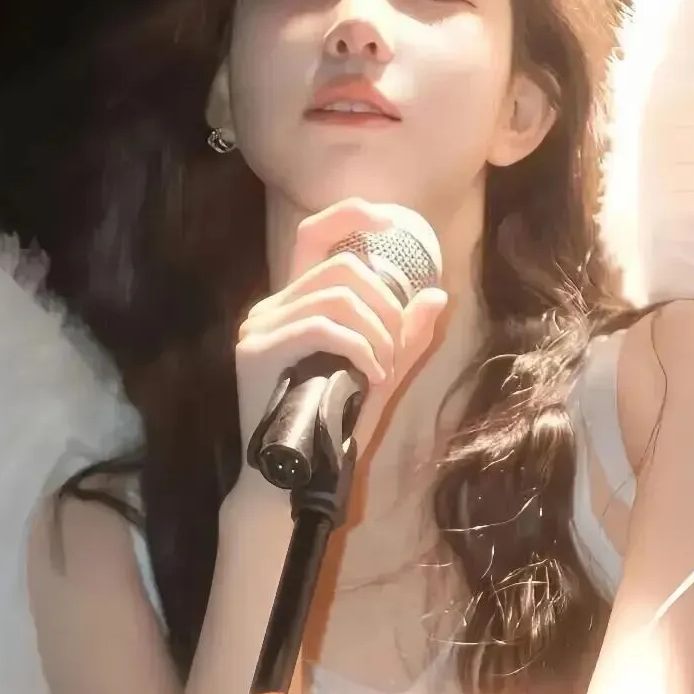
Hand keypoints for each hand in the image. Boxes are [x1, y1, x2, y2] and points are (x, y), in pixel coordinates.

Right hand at [235, 199, 446, 464]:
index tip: (390, 221)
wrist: (291, 479)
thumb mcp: (379, 372)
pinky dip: (360, 346)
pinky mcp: (256, 350)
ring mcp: (259, 327)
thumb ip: (405, 336)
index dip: (349, 215)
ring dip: (376, 330)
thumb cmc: (333, 426)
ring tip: (383, 368)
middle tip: (395, 346)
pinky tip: (371, 375)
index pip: (313, 235)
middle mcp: (271, 307)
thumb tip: (436, 295)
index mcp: (295, 304)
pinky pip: (323, 326)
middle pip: (341, 267)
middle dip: (385, 302)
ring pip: (336, 295)